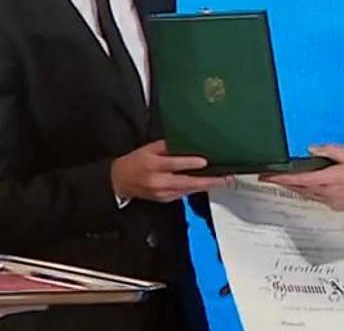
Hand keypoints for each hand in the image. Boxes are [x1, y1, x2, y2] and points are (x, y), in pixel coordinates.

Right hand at [111, 140, 228, 202]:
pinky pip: (183, 194)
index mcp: (153, 165)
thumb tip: (186, 143)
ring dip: (205, 186)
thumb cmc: (135, 162)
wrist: (120, 181)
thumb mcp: (149, 149)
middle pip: (185, 182)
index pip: (174, 164)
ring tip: (221, 181)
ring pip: (187, 190)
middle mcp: (158, 181)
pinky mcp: (165, 199)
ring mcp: (162, 193)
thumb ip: (167, 146)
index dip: (189, 163)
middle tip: (223, 178)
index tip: (204, 162)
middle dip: (207, 181)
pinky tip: (206, 185)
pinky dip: (196, 189)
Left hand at [262, 144, 343, 210]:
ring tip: (289, 182)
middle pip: (300, 190)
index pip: (297, 180)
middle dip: (286, 184)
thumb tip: (312, 149)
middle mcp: (328, 194)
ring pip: (309, 195)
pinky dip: (311, 192)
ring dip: (298, 189)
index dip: (279, 179)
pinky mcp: (342, 206)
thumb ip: (328, 151)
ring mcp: (335, 202)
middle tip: (272, 178)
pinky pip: (320, 199)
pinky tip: (312, 188)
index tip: (266, 177)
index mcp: (328, 180)